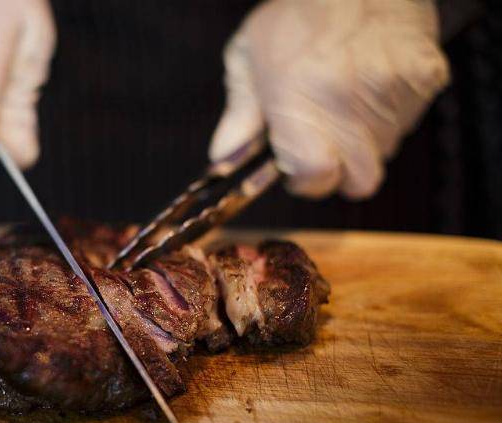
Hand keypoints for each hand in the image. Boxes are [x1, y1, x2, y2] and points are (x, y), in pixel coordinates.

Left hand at [209, 0, 449, 198]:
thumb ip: (239, 114)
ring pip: (384, 152)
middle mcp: (347, 102)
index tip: (297, 169)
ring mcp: (391, 92)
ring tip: (346, 100)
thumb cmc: (298, 11)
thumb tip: (223, 158)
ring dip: (365, 141)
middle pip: (360, 179)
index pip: (317, 177)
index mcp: (298, 100)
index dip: (307, 180)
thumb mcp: (248, 56)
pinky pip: (408, 122)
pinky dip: (391, 114)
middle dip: (340, 170)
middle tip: (323, 142)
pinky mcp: (424, 78)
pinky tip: (371, 86)